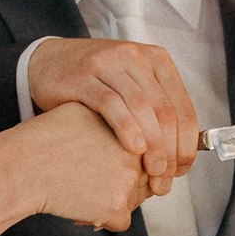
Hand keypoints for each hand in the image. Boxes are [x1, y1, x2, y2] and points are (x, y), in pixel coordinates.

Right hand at [14, 102, 152, 231]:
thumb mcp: (82, 113)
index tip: (98, 168)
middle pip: (140, 179)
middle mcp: (133, 154)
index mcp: (128, 128)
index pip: (142, 155)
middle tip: (89, 186)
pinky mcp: (116, 207)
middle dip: (118, 187)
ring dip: (110, 204)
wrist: (22, 167)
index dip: (120, 165)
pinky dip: (103, 221)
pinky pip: (121, 222)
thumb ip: (109, 122)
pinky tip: (81, 213)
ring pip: (132, 201)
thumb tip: (127, 140)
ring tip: (80, 198)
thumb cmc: (42, 140)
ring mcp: (127, 181)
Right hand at [27, 37, 197, 193]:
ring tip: (152, 171)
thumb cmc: (94, 83)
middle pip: (165, 110)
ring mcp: (109, 63)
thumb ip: (156, 111)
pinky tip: (133, 148)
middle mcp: (136, 57)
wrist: (47, 63)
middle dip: (170, 150)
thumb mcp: (131, 87)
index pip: (182, 107)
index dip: (187, 144)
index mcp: (157, 61)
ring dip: (152, 144)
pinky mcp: (84, 76)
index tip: (181, 170)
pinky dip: (126, 128)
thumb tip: (180, 155)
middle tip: (164, 178)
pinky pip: (112, 104)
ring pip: (142, 107)